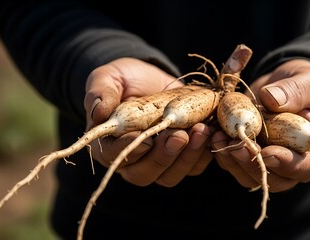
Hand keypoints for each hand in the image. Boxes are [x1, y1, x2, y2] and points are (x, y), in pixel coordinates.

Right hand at [84, 57, 212, 186]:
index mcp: (108, 145)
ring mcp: (159, 162)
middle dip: (164, 156)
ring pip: (172, 175)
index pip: (114, 156)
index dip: (129, 149)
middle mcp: (133, 160)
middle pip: (145, 174)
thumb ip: (99, 93)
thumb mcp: (108, 78)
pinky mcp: (182, 157)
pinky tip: (212, 132)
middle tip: (179, 134)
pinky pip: (194, 166)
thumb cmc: (124, 80)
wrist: (152, 79)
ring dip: (188, 156)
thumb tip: (97, 112)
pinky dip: (204, 153)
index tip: (145, 137)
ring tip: (201, 130)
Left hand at [212, 59, 309, 191]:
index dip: (288, 164)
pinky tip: (214, 134)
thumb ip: (296, 91)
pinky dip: (222, 152)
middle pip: (276, 179)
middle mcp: (294, 162)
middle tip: (237, 147)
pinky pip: (234, 162)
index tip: (268, 151)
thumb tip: (271, 99)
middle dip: (253, 165)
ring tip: (219, 137)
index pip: (308, 167)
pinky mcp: (249, 155)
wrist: (285, 83)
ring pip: (250, 176)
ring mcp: (270, 161)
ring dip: (233, 160)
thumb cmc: (307, 83)